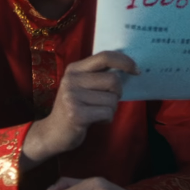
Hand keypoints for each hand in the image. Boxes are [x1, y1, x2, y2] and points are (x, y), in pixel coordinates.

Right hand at [21, 51, 138, 168]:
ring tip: (96, 113)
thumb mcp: (81, 86)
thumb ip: (98, 75)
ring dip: (111, 109)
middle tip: (106, 101)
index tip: (136, 70)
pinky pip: (107, 113)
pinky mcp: (77, 114)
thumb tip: (128, 68)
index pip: (104, 57)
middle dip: (117, 94)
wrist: (53, 133)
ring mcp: (72, 97)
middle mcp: (72, 80)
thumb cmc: (74, 108)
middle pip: (113, 80)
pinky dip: (107, 119)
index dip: (124, 61)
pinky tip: (95, 121)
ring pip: (112, 99)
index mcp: (74, 69)